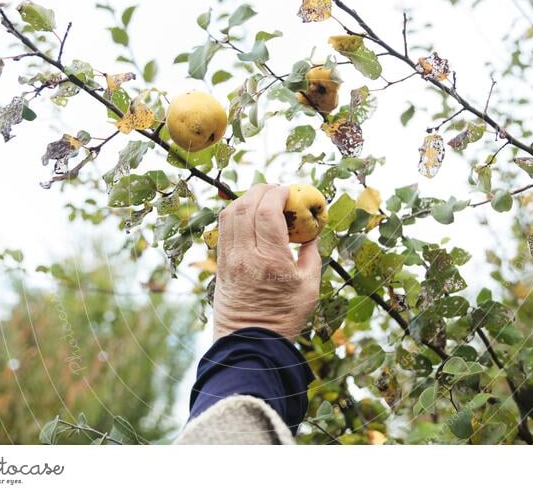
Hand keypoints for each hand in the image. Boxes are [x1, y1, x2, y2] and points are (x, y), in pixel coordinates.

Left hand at [213, 183, 321, 340]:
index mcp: (270, 260)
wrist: (250, 342)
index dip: (278, 194)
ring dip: (245, 199)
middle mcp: (244, 256)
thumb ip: (311, 255)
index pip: (267, 212)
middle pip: (245, 207)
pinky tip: (249, 216)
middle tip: (277, 189)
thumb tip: (312, 233)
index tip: (290, 191)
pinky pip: (224, 229)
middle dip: (262, 190)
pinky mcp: (220, 264)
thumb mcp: (309, 287)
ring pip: (229, 214)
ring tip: (263, 199)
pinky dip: (235, 214)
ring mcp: (229, 259)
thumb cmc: (284, 317)